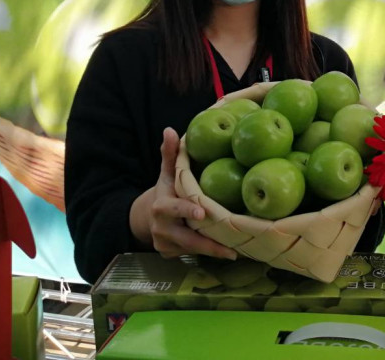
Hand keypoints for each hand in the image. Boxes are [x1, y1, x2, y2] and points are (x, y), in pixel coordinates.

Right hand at [130, 128, 236, 260]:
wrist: (149, 216)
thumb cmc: (167, 190)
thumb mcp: (167, 173)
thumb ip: (170, 154)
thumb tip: (170, 129)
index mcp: (161, 206)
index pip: (174, 208)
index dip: (187, 210)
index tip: (202, 212)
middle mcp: (161, 228)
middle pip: (186, 238)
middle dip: (208, 244)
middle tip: (231, 247)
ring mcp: (165, 244)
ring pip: (191, 250)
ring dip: (212, 251)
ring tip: (235, 251)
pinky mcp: (170, 255)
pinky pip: (191, 256)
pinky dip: (207, 255)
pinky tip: (225, 252)